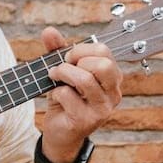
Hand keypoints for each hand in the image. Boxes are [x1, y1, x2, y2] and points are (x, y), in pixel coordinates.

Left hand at [39, 27, 120, 162]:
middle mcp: (113, 93)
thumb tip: (48, 31)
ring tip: (54, 77)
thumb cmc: (66, 98)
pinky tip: (56, 98)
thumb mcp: (64, 71)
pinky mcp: (86, 121)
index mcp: (112, 78)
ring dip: (63, 74)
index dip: (80, 50)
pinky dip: (56, 92)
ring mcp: (102, 109)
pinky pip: (68, 96)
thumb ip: (57, 49)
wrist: (60, 132)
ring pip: (85, 79)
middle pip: (103, 64)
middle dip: (76, 60)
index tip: (67, 58)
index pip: (104, 51)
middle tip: (63, 67)